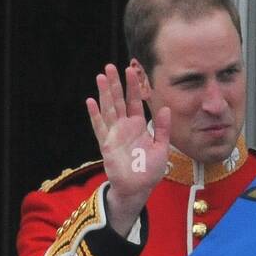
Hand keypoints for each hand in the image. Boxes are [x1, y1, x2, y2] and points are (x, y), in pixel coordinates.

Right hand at [85, 63, 170, 234]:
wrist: (138, 188)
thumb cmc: (149, 170)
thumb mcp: (162, 147)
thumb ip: (162, 128)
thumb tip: (165, 108)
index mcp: (138, 125)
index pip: (135, 101)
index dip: (133, 86)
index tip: (131, 70)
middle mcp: (124, 127)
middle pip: (118, 100)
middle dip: (114, 84)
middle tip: (110, 66)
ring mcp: (114, 134)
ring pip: (108, 109)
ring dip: (104, 93)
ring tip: (100, 77)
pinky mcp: (106, 144)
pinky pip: (99, 127)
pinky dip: (94, 114)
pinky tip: (90, 101)